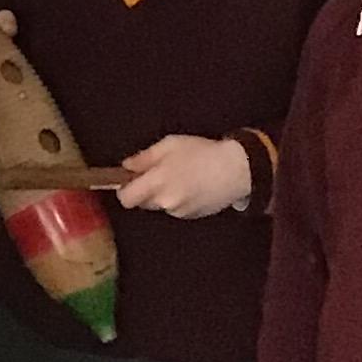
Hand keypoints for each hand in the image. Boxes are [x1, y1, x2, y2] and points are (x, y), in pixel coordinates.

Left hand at [117, 133, 250, 219]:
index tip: (131, 178)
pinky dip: (178, 200)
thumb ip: (144, 157)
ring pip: (160, 206)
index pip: (126, 199)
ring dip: (163, 195)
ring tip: (180, 177)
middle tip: (158, 173)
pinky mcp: (193, 216)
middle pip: (142, 203)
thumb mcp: (169, 145)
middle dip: (145, 190)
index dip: (125, 189)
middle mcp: (165, 202)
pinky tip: (192, 186)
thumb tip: (127, 166)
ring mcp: (179, 212)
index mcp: (157, 183)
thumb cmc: (202, 152)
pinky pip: (176, 209)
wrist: (237, 170)